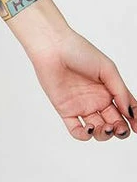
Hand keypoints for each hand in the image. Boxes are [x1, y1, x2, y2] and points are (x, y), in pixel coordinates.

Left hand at [25, 25, 135, 140]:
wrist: (52, 47)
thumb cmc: (79, 51)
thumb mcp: (107, 69)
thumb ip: (120, 92)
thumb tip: (131, 113)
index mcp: (108, 90)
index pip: (125, 110)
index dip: (134, 120)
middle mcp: (96, 100)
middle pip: (113, 123)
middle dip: (120, 130)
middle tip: (120, 128)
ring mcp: (81, 106)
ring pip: (97, 130)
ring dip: (104, 135)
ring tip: (106, 127)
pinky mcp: (65, 110)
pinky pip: (76, 130)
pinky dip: (84, 135)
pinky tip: (89, 127)